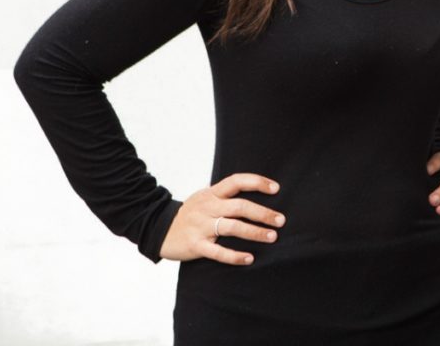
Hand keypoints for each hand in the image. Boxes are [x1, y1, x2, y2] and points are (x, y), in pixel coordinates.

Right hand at [160, 173, 284, 265]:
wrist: (158, 229)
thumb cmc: (190, 213)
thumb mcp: (205, 197)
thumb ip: (225, 195)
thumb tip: (255, 190)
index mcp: (212, 193)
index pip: (237, 181)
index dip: (257, 182)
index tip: (276, 189)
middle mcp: (208, 207)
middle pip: (240, 206)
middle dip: (263, 213)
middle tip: (281, 220)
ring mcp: (201, 226)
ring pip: (232, 227)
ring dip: (255, 232)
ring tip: (272, 237)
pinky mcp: (196, 245)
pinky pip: (217, 252)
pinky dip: (234, 256)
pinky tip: (249, 259)